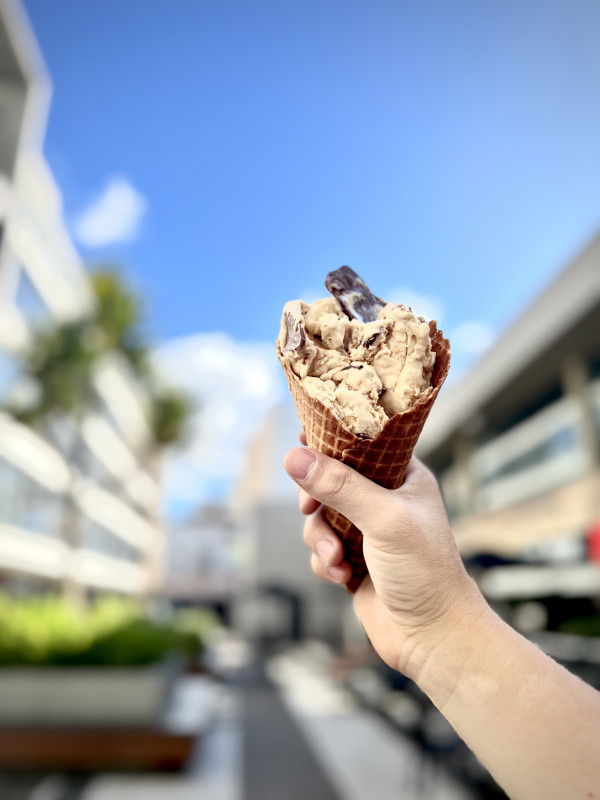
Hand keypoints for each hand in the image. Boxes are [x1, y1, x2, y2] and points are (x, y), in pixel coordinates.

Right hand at [285, 444, 481, 676]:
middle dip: (317, 500)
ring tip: (337, 559)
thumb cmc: (424, 571)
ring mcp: (368, 532)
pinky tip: (343, 577)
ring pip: (320, 518)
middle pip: (330, 480)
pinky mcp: (354, 561)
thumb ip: (339, 486)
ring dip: (320, 538)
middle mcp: (386, 500)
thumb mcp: (383, 519)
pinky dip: (325, 562)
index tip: (303, 440)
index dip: (332, 441)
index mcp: (404, 477)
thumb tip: (294, 457)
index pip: (363, 443)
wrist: (432, 637)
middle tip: (309, 507)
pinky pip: (321, 549)